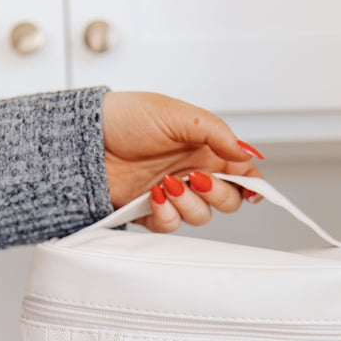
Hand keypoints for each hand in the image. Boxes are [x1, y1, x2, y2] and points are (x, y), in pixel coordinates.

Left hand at [102, 91, 263, 231]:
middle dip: (219, 194)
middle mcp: (194, 173)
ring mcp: (174, 195)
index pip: (242, 173)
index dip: (252, 185)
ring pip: (201, 217)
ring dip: (189, 203)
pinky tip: (154, 195)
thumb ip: (217, 133)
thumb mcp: (177, 114)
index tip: (252, 189)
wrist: (87, 139)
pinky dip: (167, 214)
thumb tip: (247, 153)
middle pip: (228, 201)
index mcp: (206, 150)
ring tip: (168, 183)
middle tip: (199, 179)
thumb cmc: (126, 118)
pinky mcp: (152, 212)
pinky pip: (171, 226)